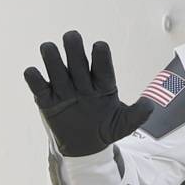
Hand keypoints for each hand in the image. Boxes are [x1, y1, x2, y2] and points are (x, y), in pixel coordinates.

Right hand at [24, 30, 153, 156]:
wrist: (85, 147)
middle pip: (77, 61)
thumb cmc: (106, 128)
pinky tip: (33, 72)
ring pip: (56, 69)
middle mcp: (82, 81)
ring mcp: (64, 90)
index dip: (101, 56)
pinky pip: (39, 87)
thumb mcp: (124, 124)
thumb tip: (151, 105)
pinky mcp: (47, 101)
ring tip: (49, 48)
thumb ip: (138, 114)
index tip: (100, 46)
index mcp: (103, 83)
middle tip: (72, 37)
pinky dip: (34, 79)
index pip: (102, 66)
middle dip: (74, 49)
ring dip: (52, 58)